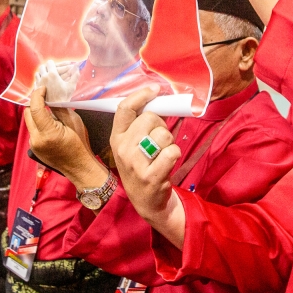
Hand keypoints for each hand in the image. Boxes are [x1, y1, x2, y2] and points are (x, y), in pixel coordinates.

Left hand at [24, 87, 104, 187]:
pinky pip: (33, 130)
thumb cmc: (80, 143)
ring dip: (36, 113)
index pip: (35, 108)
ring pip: (29, 122)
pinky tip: (49, 122)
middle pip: (28, 114)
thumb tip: (50, 96)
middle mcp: (36, 139)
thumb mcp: (73, 122)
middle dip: (35, 103)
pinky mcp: (33, 148)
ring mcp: (33, 145)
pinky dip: (38, 123)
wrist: (79, 167)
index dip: (37, 95)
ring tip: (48, 108)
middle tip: (45, 95)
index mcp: (47, 133)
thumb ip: (59, 109)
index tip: (43, 88)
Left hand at [34, 61, 78, 103]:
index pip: (50, 63)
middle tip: (51, 69)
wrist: (56, 107)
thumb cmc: (64, 96)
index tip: (56, 66)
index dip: (53, 63)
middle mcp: (44, 77)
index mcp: (52, 74)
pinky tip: (43, 81)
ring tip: (46, 75)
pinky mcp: (36, 88)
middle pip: (42, 66)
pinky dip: (39, 78)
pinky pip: (36, 80)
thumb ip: (75, 76)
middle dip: (47, 67)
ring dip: (42, 72)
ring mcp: (39, 82)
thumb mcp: (71, 86)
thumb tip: (77, 69)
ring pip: (38, 73)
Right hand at [110, 85, 185, 246]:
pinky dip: (175, 154)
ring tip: (163, 154)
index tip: (154, 89)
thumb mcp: (130, 146)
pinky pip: (172, 152)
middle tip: (160, 141)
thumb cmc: (141, 168)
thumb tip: (155, 100)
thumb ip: (138, 126)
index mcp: (116, 138)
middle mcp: (122, 149)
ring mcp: (135, 164)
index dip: (140, 95)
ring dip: (169, 142)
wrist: (147, 203)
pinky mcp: (151, 176)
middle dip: (161, 125)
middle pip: (149, 118)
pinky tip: (168, 164)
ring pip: (163, 134)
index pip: (124, 108)